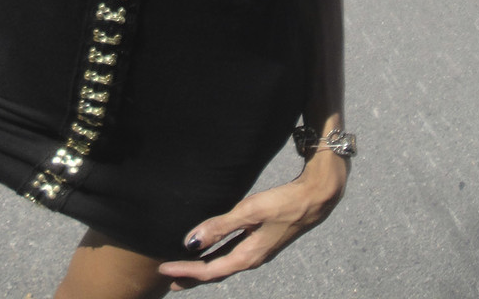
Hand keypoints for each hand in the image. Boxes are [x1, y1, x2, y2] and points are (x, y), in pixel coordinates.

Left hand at [158, 153, 347, 289]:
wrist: (315, 199)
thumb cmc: (283, 203)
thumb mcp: (250, 212)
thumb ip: (220, 226)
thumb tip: (191, 242)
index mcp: (248, 256)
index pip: (209, 270)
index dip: (185, 270)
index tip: (163, 268)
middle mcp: (252, 258)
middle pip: (216, 272)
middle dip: (192, 276)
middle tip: (170, 278)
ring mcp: (258, 250)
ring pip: (224, 263)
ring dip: (204, 266)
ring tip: (187, 267)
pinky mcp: (262, 240)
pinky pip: (233, 253)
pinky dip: (218, 255)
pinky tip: (214, 249)